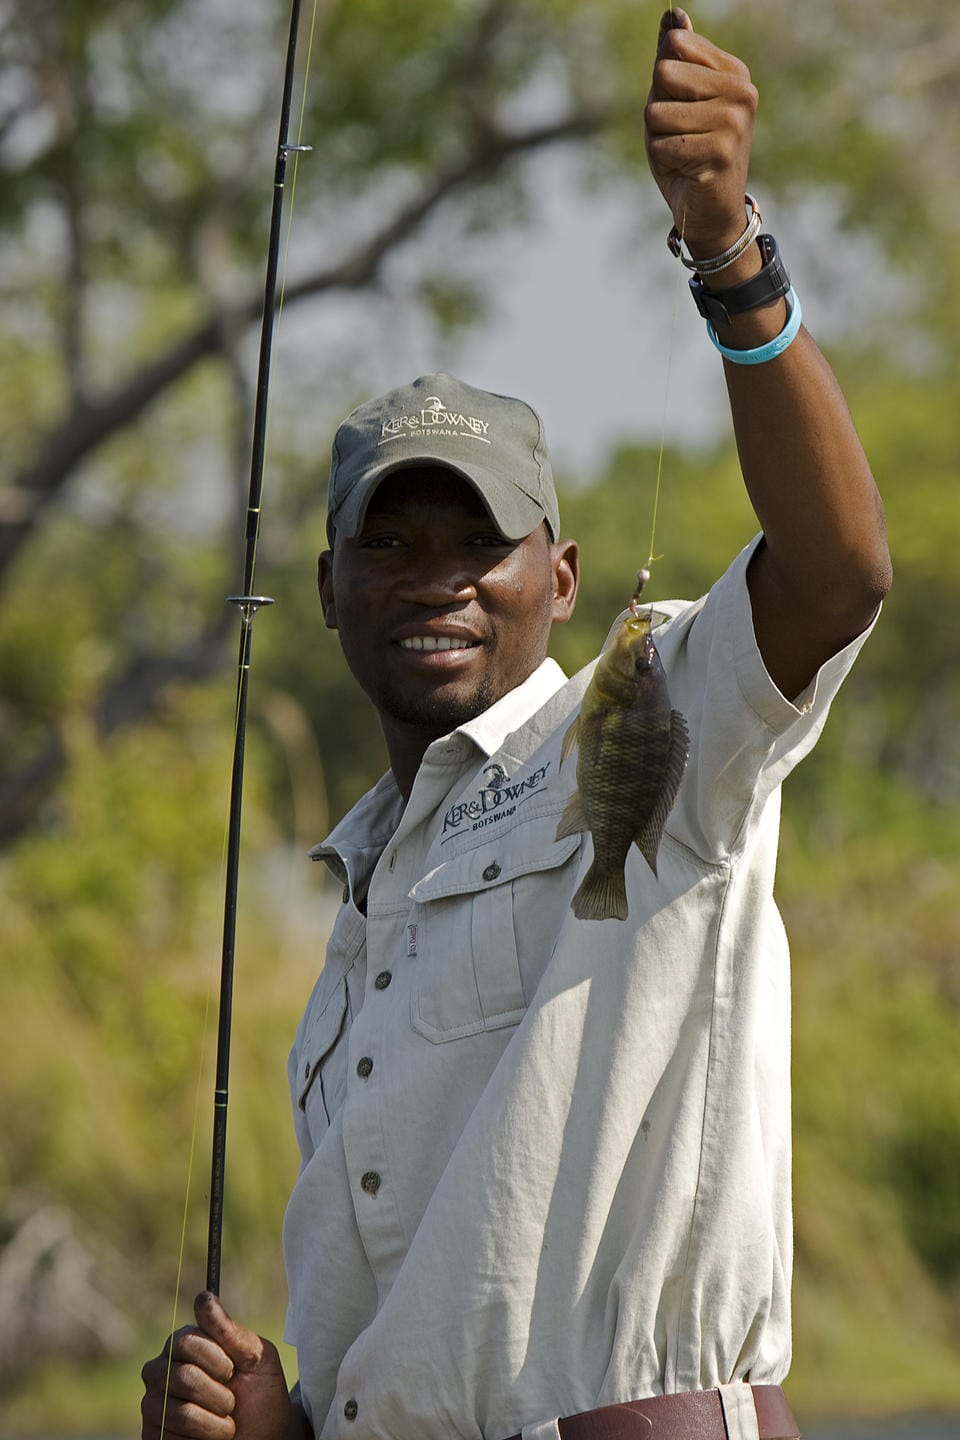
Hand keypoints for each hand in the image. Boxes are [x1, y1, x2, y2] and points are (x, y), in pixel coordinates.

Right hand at [141, 1291, 295, 1439]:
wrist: (264, 1437)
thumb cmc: (261, 1394)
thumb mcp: (256, 1357)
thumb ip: (228, 1330)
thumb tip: (202, 1296)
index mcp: (184, 1344)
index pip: (187, 1340)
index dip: (217, 1359)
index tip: (233, 1369)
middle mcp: (160, 1371)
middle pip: (184, 1377)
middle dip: (221, 1395)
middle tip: (232, 1401)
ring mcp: (153, 1404)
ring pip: (182, 1412)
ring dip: (216, 1422)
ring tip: (224, 1422)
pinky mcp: (152, 1435)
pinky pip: (175, 1437)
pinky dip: (204, 1439)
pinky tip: (207, 1439)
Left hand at [644, 8, 758, 259]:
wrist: (709, 210)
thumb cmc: (689, 152)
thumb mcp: (676, 100)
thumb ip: (674, 58)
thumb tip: (673, 15)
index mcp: (733, 71)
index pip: (672, 47)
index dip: (662, 81)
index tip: (683, 107)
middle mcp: (741, 91)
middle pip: (663, 74)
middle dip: (658, 111)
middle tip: (680, 135)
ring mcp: (734, 121)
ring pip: (657, 112)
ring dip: (658, 138)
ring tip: (683, 153)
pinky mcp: (721, 152)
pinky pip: (662, 144)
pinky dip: (664, 162)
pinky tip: (686, 170)